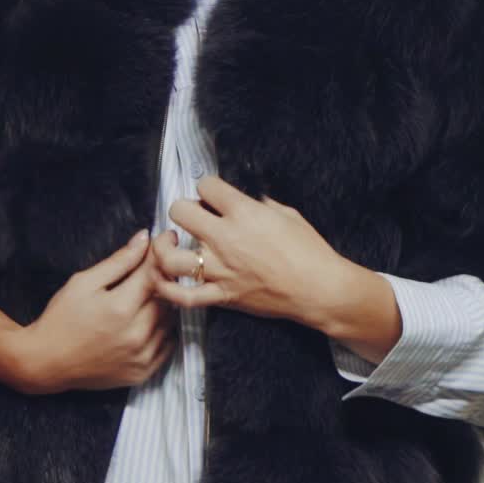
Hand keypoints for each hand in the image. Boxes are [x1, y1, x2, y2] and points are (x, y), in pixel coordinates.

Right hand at [18, 230, 176, 393]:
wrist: (46, 362)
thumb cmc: (61, 319)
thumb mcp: (83, 282)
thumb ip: (118, 261)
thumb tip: (144, 238)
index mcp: (120, 308)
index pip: (155, 272)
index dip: (162, 253)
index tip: (166, 239)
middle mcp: (135, 334)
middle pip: (168, 297)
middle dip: (164, 278)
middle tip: (154, 268)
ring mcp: (141, 356)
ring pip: (171, 320)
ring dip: (166, 304)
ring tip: (149, 295)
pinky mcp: (142, 373)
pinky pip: (168, 344)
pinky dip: (164, 329)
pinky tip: (148, 320)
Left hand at [152, 176, 349, 325]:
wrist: (319, 289)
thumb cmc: (309, 250)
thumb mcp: (286, 213)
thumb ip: (259, 204)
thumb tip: (246, 201)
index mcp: (244, 212)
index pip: (206, 186)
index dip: (207, 186)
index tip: (212, 194)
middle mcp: (226, 238)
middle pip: (180, 212)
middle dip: (182, 209)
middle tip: (191, 215)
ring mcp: (220, 270)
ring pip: (170, 258)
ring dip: (164, 247)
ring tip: (171, 243)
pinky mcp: (222, 296)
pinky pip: (183, 296)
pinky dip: (167, 289)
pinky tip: (164, 278)